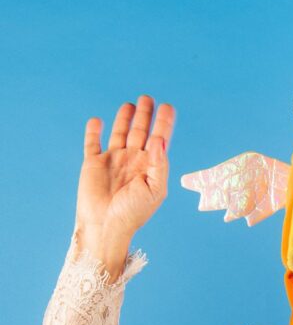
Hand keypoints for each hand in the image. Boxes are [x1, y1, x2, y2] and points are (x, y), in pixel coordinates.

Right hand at [75, 95, 174, 280]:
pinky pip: (92, 143)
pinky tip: (98, 120)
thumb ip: (159, 164)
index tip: (168, 107)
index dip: (164, 123)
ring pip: (119, 133)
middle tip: (149, 98)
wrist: (107, 225)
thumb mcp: (154, 190)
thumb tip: (159, 140)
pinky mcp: (92, 163)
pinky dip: (94, 131)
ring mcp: (113, 161)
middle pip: (140, 132)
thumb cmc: (134, 213)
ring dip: (125, 119)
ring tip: (131, 104)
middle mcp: (132, 161)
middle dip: (145, 115)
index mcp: (149, 167)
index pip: (159, 140)